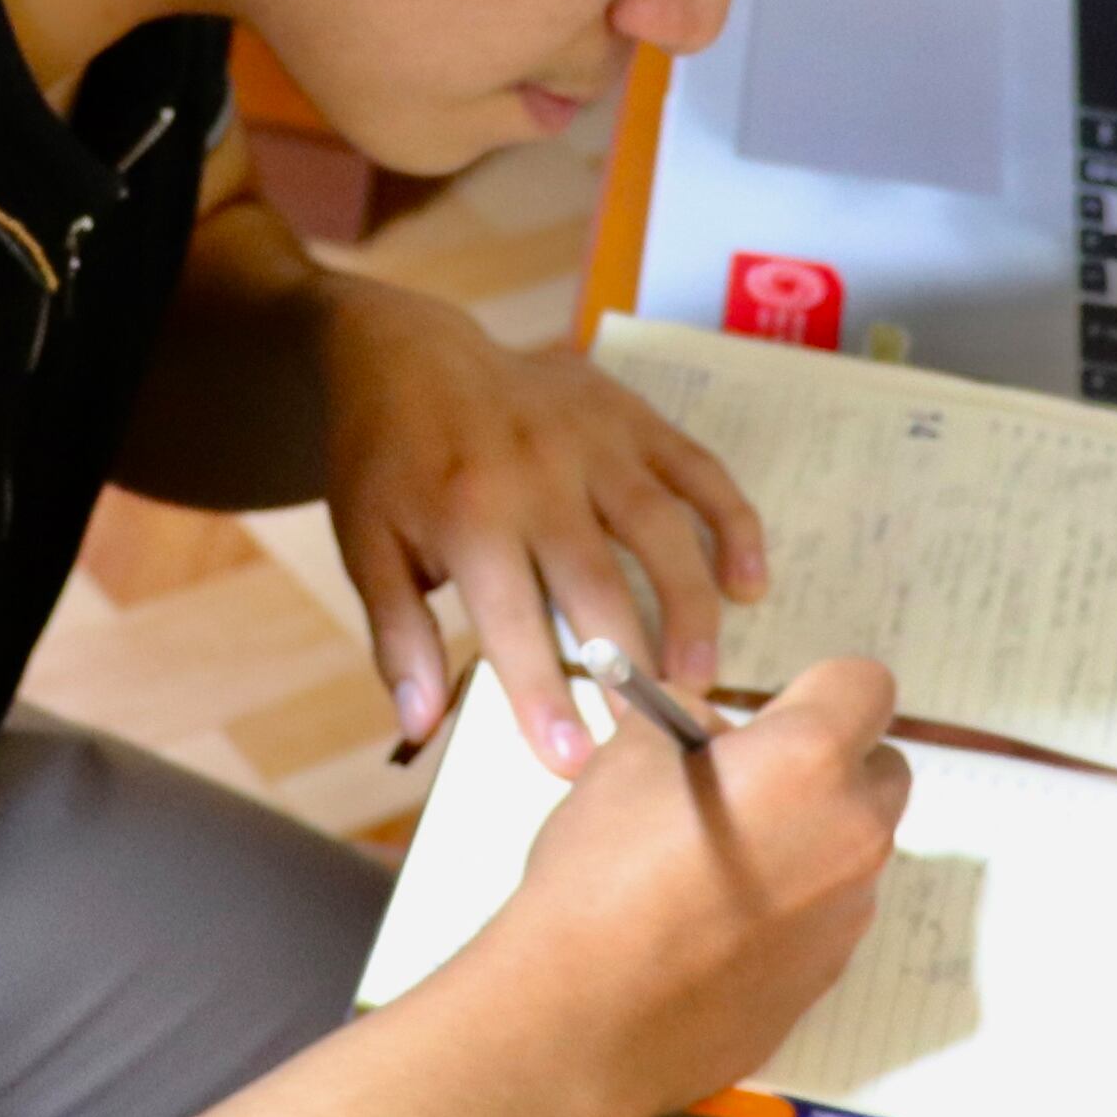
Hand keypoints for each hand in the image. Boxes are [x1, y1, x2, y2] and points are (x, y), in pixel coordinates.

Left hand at [311, 282, 769, 770]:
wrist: (406, 352)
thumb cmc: (386, 463)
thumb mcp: (367, 548)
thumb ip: (400, 637)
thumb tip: (421, 724)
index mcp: (467, 515)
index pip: (513, 622)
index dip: (543, 697)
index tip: (571, 763)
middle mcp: (537, 475)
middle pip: (596, 584)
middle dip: (628, 666)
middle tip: (656, 739)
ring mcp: (593, 441)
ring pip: (661, 529)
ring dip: (689, 607)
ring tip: (701, 678)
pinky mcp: (631, 417)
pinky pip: (698, 469)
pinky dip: (732, 523)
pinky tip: (750, 584)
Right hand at [462, 657, 907, 1116]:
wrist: (584, 1015)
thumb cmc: (599, 871)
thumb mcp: (630, 754)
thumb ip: (693, 721)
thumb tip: (722, 734)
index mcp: (811, 760)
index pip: (866, 685)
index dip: (817, 692)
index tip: (765, 721)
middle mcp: (853, 833)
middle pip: (881, 771)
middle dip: (831, 767)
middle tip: (747, 789)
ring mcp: (849, 913)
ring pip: (853, 848)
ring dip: (810, 840)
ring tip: (716, 869)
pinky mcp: (830, 976)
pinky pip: (827, 914)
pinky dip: (792, 906)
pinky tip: (714, 928)